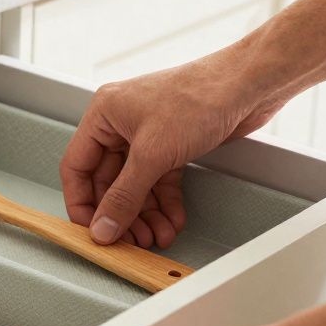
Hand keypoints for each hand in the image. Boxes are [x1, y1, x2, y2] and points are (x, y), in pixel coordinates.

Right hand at [61, 46, 289, 246]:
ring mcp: (148, 135)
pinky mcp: (172, 145)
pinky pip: (160, 181)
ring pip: (136, 185)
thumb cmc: (199, 97)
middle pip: (108, 181)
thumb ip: (125, 196)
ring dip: (146, 214)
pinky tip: (172, 220)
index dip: (82, 203)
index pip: (77, 167)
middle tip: (130, 240)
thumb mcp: (152, 154)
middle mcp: (122, 124)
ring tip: (156, 235)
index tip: (92, 230)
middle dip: (121, 213)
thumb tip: (104, 226)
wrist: (248, 86)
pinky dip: (166, 203)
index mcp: (103, 115)